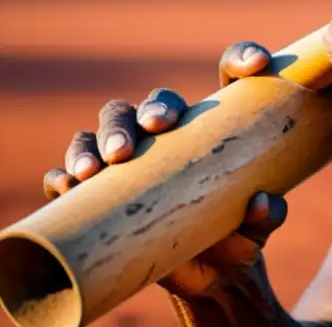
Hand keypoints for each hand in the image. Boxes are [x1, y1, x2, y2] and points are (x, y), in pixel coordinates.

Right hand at [41, 42, 287, 303]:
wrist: (208, 275)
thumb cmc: (239, 234)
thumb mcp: (258, 226)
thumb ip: (268, 214)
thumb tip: (261, 203)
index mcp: (218, 123)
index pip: (230, 72)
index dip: (243, 57)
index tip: (259, 64)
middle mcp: (171, 131)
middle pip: (154, 103)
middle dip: (150, 111)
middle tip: (156, 128)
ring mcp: (130, 158)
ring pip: (107, 127)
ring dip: (99, 140)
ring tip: (103, 165)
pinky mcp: (98, 192)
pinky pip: (70, 173)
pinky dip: (64, 176)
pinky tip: (68, 186)